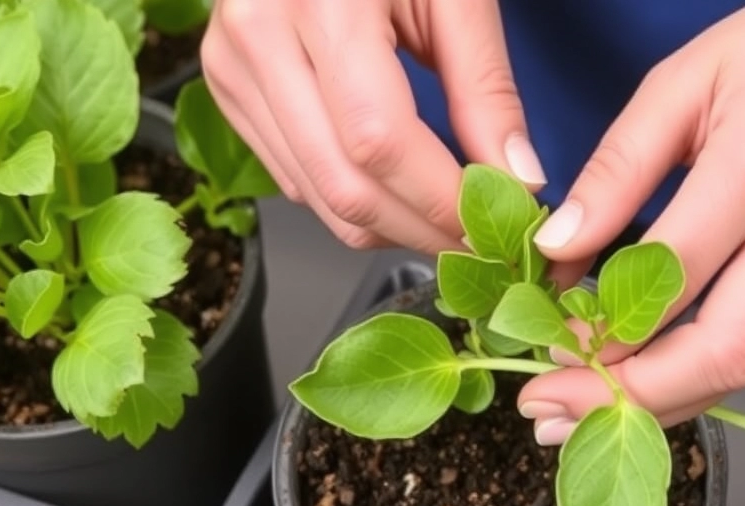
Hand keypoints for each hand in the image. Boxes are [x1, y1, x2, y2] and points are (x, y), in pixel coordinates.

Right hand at [201, 0, 545, 253]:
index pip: (382, 141)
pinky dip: (349, 201)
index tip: (496, 225)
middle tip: (477, 243)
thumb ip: (485, 88)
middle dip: (420, 232)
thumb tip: (518, 180)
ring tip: (443, 224)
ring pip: (315, 196)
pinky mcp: (226, 86)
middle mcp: (258, 37)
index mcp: (321, 2)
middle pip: (343, 185)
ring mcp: (230, 66)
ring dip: (388, 228)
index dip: (442, 200)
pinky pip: (292, 178)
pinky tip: (394, 194)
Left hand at [517, 0, 744, 444]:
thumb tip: (558, 246)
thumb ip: (616, 169)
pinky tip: (642, 372)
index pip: (672, 276)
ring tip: (580, 408)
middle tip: (552, 412)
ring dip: (657, 400)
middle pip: (722, 351)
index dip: (602, 327)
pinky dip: (695, 372)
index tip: (544, 347)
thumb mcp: (681, 82)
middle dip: (628, 397)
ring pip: (743, 367)